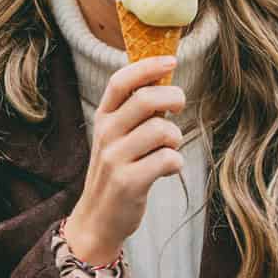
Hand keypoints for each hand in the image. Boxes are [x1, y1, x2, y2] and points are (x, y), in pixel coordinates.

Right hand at [66, 57, 185, 263]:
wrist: (99, 218)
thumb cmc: (120, 169)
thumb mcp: (119, 136)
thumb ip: (137, 111)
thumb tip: (165, 78)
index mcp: (104, 118)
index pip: (121, 81)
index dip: (147, 67)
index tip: (172, 60)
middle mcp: (106, 134)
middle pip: (147, 99)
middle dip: (174, 98)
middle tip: (178, 109)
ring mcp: (115, 158)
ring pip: (163, 130)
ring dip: (176, 139)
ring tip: (167, 150)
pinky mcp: (129, 182)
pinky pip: (169, 159)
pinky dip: (176, 164)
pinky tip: (165, 171)